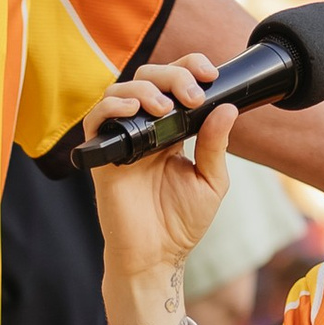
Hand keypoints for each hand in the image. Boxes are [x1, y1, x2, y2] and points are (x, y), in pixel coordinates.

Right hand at [84, 49, 238, 287]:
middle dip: (172, 76)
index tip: (209, 74)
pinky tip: (133, 110)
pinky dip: (112, 107)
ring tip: (163, 107)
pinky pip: (96, 120)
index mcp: (171, 131)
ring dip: (144, 88)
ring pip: (121, 90)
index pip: (175, 83)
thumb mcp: (210, 181)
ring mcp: (122, 140)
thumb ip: (215, 145)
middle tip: (191, 96)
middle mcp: (145, 130)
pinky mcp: (103, 156)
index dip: (189, 68)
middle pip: (148, 78)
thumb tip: (227, 108)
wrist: (156, 257)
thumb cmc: (180, 223)